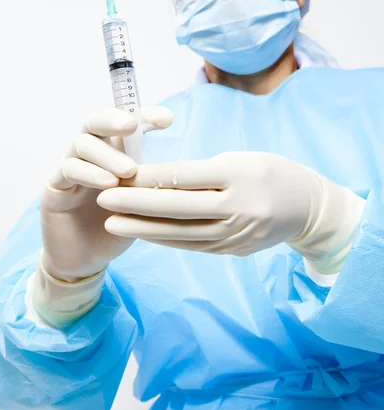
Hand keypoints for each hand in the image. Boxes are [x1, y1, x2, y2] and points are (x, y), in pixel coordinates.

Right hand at [40, 107, 172, 282]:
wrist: (87, 259)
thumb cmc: (120, 225)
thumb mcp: (144, 200)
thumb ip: (155, 180)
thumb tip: (188, 167)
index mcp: (114, 151)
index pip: (125, 122)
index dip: (145, 115)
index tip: (167, 119)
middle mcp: (90, 154)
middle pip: (95, 121)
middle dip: (114, 118)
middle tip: (133, 125)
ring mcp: (70, 168)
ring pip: (82, 143)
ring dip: (107, 154)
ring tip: (129, 171)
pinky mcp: (54, 188)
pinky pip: (68, 169)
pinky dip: (88, 172)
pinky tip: (108, 184)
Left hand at [97, 152, 364, 273]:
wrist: (307, 208)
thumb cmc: (271, 172)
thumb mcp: (242, 159)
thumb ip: (203, 172)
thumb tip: (159, 181)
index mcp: (239, 176)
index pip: (184, 177)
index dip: (148, 177)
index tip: (119, 173)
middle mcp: (237, 208)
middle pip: (177, 208)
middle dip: (135, 204)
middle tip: (103, 199)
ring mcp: (235, 234)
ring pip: (180, 233)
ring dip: (143, 228)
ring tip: (112, 223)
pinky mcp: (232, 250)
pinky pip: (192, 245)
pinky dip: (164, 240)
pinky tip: (142, 234)